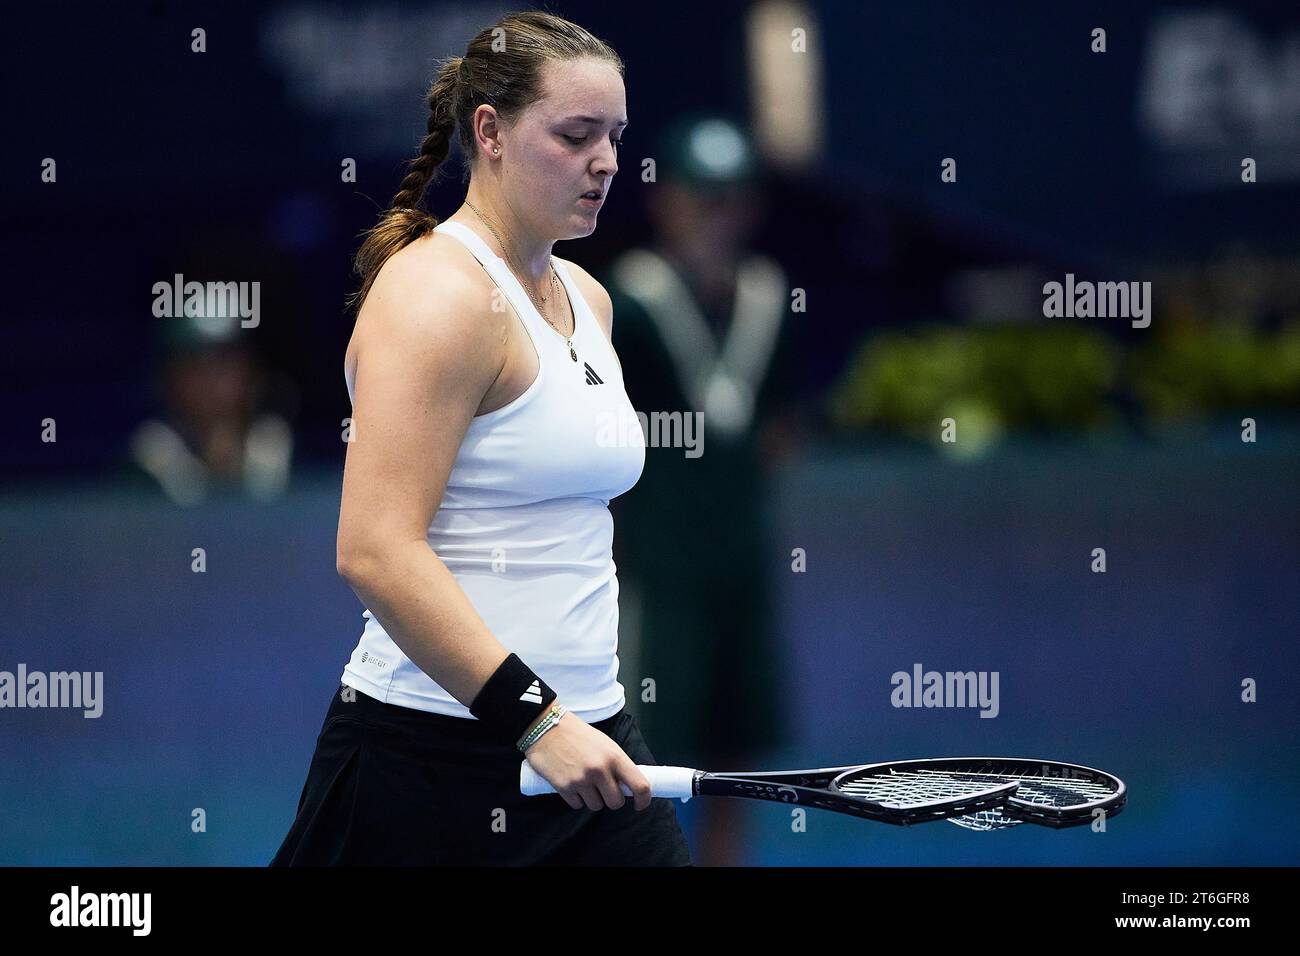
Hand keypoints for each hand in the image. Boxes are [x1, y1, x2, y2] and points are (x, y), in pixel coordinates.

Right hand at [522, 710, 651, 811]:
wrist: (546, 727)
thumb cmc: (578, 735)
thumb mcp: (604, 744)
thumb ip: (616, 764)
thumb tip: (628, 787)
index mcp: (615, 756)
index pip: (640, 785)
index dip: (644, 799)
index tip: (640, 804)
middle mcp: (600, 770)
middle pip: (616, 803)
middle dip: (610, 799)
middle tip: (603, 788)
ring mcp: (582, 780)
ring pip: (596, 806)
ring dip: (592, 798)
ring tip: (583, 781)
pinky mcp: (565, 787)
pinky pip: (577, 805)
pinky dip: (575, 798)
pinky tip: (570, 782)